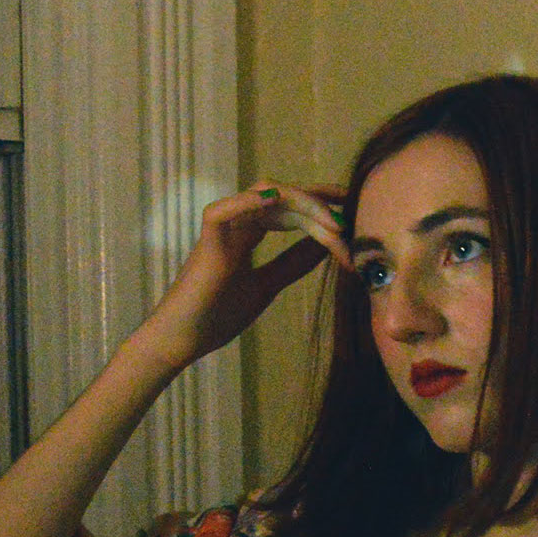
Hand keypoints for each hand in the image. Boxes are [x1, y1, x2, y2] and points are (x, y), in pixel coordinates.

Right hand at [137, 181, 351, 373]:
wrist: (185, 339)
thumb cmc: (219, 314)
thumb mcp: (268, 284)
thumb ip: (293, 263)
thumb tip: (326, 244)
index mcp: (249, 232)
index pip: (291, 206)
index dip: (321, 203)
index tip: (352, 206)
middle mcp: (237, 222)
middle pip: (285, 199)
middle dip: (321, 210)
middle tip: (348, 229)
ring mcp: (221, 229)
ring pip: (265, 197)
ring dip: (302, 206)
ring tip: (330, 226)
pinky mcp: (207, 242)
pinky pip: (224, 211)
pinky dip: (248, 202)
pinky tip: (278, 200)